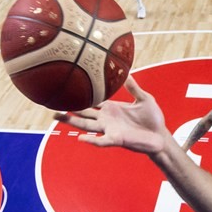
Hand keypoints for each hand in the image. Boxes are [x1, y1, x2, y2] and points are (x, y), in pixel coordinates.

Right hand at [54, 76, 169, 154]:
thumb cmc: (153, 119)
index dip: (79, 96)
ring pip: (86, 126)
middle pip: (82, 114)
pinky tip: (81, 138)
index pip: (91, 101)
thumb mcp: (143, 98)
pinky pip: (101, 140)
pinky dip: (92, 140)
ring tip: (56, 117)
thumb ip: (133, 86)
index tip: (65, 88)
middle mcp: (106, 119)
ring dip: (71, 122)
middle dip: (67, 109)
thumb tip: (126, 71)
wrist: (161, 136)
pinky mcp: (116, 139)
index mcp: (111, 108)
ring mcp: (109, 129)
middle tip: (50, 104)